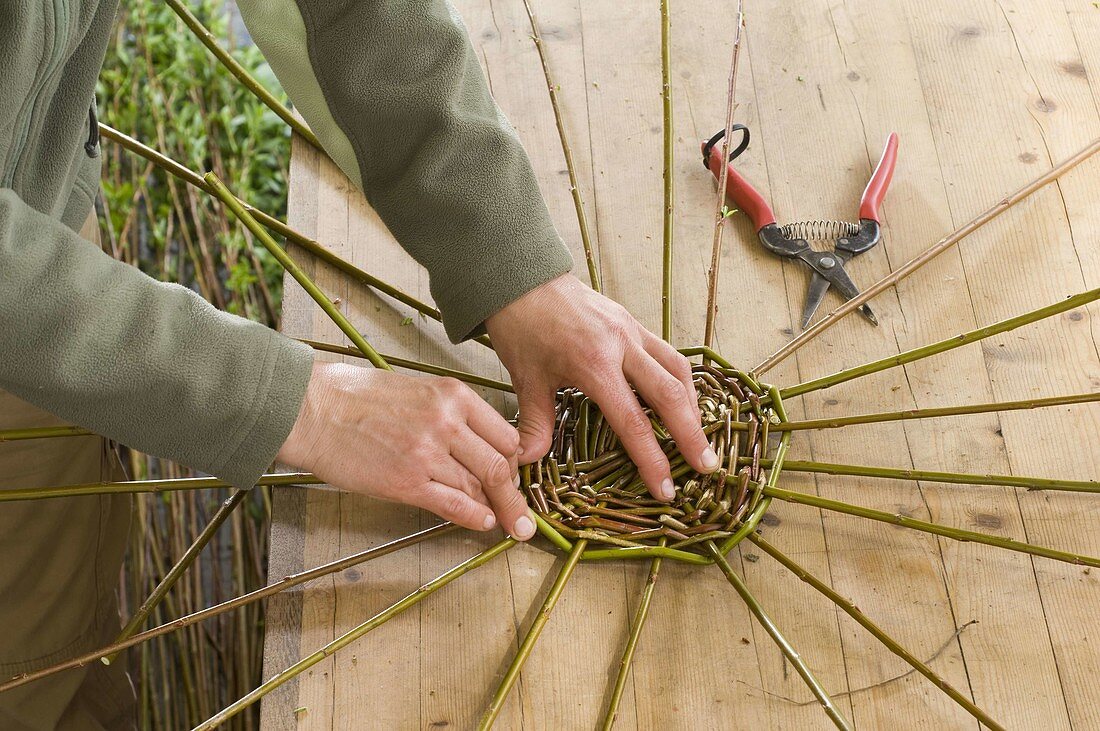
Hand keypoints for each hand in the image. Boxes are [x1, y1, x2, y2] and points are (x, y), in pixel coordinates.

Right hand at [277, 362, 535, 538]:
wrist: (312, 410)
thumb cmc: (356, 398)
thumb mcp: (416, 390)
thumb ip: (449, 414)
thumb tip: (475, 444)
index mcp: (452, 395)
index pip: (504, 434)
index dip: (513, 461)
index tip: (513, 475)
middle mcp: (446, 422)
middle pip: (499, 464)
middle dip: (513, 493)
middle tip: (521, 513)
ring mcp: (428, 454)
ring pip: (479, 487)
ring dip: (496, 508)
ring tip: (504, 522)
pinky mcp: (407, 482)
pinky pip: (455, 505)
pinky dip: (475, 517)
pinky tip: (483, 523)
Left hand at [485, 274, 717, 499]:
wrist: (522, 280)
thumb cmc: (522, 328)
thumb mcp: (525, 379)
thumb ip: (534, 423)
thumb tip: (527, 461)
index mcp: (594, 364)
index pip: (633, 422)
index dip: (652, 459)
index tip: (665, 489)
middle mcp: (622, 346)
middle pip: (670, 396)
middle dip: (692, 435)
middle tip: (707, 466)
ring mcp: (631, 330)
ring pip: (678, 371)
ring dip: (693, 406)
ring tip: (700, 437)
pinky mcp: (633, 322)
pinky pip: (668, 353)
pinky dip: (681, 380)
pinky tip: (682, 399)